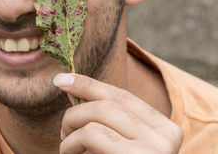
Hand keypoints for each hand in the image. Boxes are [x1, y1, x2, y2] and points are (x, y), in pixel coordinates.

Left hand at [53, 73, 182, 153]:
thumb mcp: (117, 142)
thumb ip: (103, 119)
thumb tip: (69, 85)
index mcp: (164, 129)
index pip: (122, 96)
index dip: (89, 84)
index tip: (61, 79)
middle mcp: (166, 136)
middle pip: (107, 103)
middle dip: (75, 111)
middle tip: (62, 129)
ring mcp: (154, 148)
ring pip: (97, 115)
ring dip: (70, 128)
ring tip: (66, 147)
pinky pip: (91, 134)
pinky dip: (71, 143)